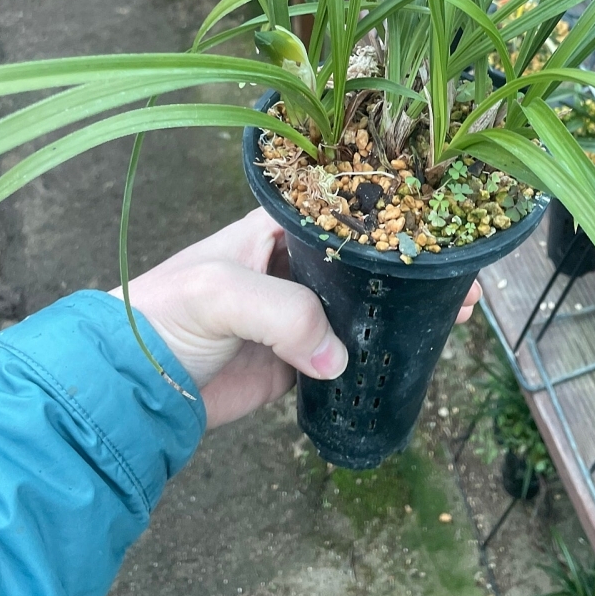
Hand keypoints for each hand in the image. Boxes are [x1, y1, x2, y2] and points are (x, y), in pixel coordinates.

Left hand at [112, 207, 481, 428]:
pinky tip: (417, 351)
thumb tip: (337, 359)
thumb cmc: (167, 315)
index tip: (436, 223)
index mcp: (275, 227)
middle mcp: (293, 266)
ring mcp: (298, 315)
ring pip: (364, 308)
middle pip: (365, 261)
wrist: (133, 384)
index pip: (343, 211)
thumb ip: (285, 313)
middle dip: (410, 265)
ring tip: (458, 311)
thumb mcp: (224, 293)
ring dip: (405, 310)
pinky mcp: (297, 362)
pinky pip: (349, 355)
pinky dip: (379, 356)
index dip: (390, 215)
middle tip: (461, 275)